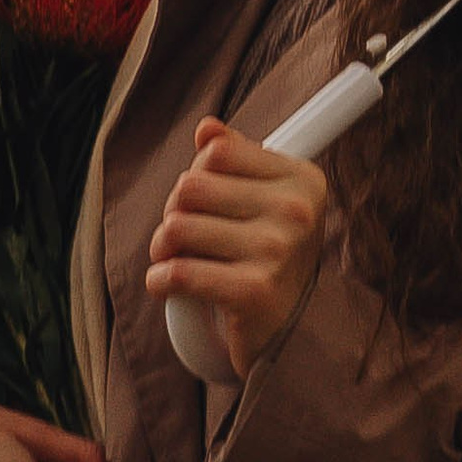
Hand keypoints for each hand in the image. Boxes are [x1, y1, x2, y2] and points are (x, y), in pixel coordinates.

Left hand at [145, 116, 326, 381]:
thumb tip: (206, 128)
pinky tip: (168, 286)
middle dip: (175, 212)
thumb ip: (238, 159)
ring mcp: (277, 250)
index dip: (197, 175)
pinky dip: (160, 281)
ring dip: (163, 249)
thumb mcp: (267, 201)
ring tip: (179, 262)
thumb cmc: (273, 258)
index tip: (206, 202)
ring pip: (176, 228)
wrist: (293, 332)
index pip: (216, 152)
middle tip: (187, 237)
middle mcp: (296, 211)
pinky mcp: (253, 291)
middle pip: (190, 186)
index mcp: (302, 179)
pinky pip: (176, 272)